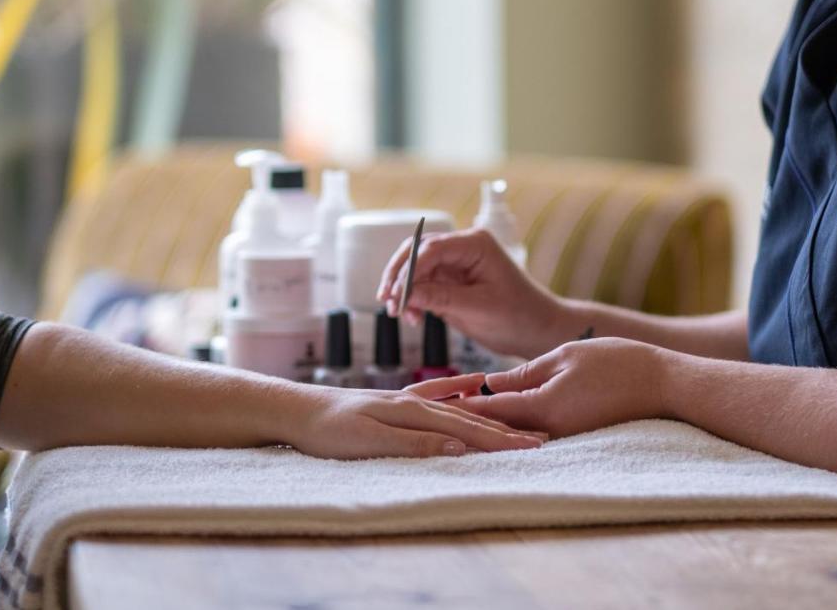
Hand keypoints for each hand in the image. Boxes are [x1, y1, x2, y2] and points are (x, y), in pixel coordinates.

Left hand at [283, 386, 547, 458]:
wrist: (295, 411)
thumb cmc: (327, 431)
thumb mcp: (368, 441)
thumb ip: (414, 443)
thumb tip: (458, 447)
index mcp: (411, 412)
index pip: (467, 428)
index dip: (501, 439)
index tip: (533, 445)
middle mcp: (413, 402)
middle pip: (469, 417)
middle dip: (505, 429)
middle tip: (540, 438)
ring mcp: (405, 401)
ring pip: (457, 408)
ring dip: (488, 416)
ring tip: (516, 421)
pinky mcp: (395, 403)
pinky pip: (436, 398)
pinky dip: (457, 395)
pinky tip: (468, 389)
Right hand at [376, 228, 567, 357]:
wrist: (538, 330)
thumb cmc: (518, 317)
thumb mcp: (478, 309)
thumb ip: (440, 298)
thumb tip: (405, 294)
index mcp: (475, 244)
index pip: (431, 249)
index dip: (409, 271)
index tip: (396, 295)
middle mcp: (463, 248)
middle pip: (417, 252)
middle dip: (399, 276)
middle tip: (386, 300)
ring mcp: (456, 264)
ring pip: (416, 269)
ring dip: (404, 290)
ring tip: (399, 314)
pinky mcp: (452, 282)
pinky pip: (424, 284)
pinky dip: (414, 299)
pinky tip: (413, 317)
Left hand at [408, 338, 666, 437]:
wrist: (663, 383)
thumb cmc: (618, 363)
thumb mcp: (564, 357)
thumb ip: (524, 374)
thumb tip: (489, 386)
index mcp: (541, 407)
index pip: (483, 409)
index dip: (448, 404)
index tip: (417, 402)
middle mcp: (546, 427)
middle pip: (489, 426)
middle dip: (453, 418)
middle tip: (417, 413)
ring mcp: (559, 433)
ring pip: (507, 430)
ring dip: (477, 423)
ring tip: (441, 419)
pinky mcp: (570, 432)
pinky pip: (529, 429)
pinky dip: (504, 424)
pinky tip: (487, 420)